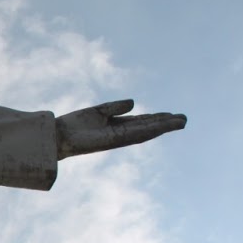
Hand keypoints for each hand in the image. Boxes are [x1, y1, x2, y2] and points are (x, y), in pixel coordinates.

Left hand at [57, 99, 186, 159]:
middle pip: (148, 127)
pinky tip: (164, 124)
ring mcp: (120, 138)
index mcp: (116, 126)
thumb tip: (133, 103)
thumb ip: (115, 107)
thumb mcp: (98, 111)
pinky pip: (138, 133)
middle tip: (184, 119)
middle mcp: (121, 133)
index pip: (141, 122)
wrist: (58, 136)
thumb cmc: (74, 126)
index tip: (171, 115)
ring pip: (147, 131)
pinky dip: (152, 128)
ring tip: (182, 121)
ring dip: (165, 126)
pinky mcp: (116, 140)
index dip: (156, 118)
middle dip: (166, 123)